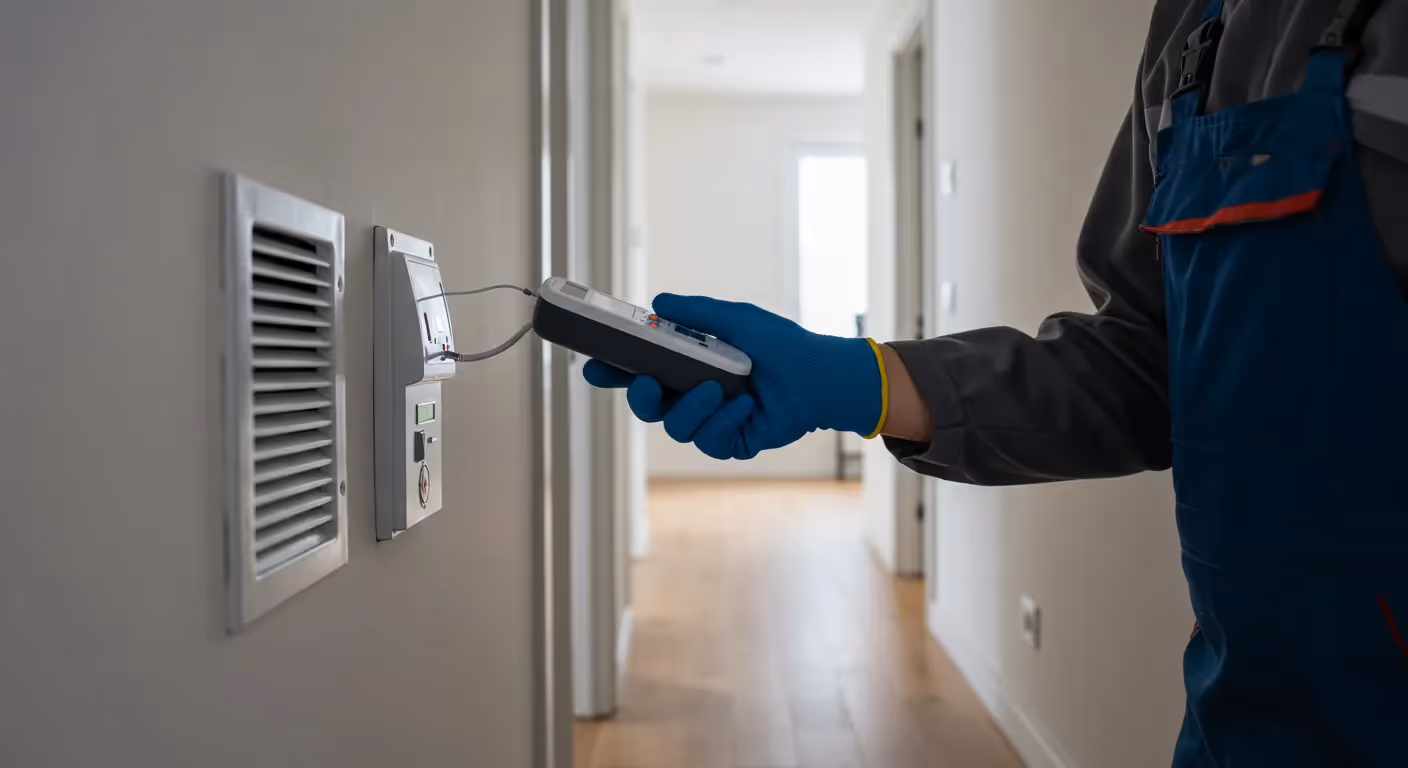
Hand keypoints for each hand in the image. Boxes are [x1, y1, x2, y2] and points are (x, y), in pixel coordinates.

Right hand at [583, 293, 882, 459]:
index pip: (639, 370)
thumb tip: (657, 302)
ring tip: (719, 390)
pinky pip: (709, 442)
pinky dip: (725, 422)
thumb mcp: (735, 319)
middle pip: (647, 406)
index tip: (591, 367)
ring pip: (675, 428)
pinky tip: (746, 405)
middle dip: (642, 398)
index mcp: (688, 365)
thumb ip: (696, 313)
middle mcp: (693, 394)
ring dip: (692, 409)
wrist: (820, 375)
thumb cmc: (781, 344)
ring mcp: (710, 421)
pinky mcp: (731, 442)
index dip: (612, 372)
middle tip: (650, 383)